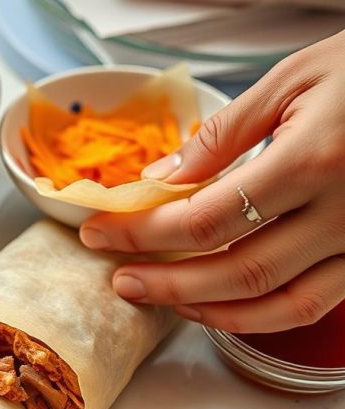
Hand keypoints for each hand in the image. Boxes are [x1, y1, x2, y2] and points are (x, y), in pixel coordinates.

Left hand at [79, 31, 344, 332]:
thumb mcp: (296, 79)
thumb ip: (224, 134)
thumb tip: (161, 178)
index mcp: (314, 160)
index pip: (206, 218)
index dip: (144, 232)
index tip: (102, 232)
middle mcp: (344, 213)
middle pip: (236, 270)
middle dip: (166, 282)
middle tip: (119, 279)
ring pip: (276, 302)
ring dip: (206, 310)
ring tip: (157, 297)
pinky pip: (313, 304)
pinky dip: (257, 316)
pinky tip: (215, 306)